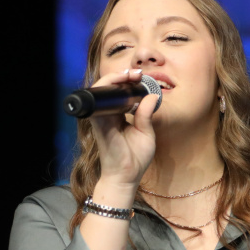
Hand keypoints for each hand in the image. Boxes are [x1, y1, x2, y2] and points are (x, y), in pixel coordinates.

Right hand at [89, 67, 160, 188]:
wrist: (126, 177)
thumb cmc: (135, 158)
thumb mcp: (146, 132)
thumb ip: (146, 114)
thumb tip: (152, 96)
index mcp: (118, 116)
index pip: (119, 94)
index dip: (128, 82)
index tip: (141, 77)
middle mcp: (107, 115)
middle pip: (108, 89)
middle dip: (121, 76)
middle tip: (137, 73)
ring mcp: (101, 118)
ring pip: (101, 91)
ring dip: (114, 79)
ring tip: (130, 75)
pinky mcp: (98, 123)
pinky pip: (98, 102)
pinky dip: (107, 90)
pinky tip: (120, 85)